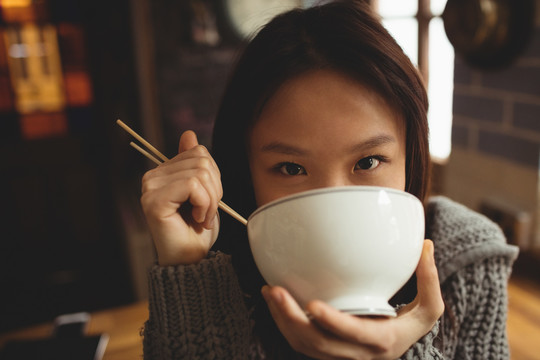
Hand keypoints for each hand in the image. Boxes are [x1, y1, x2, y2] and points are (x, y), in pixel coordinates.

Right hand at [140, 131, 222, 265]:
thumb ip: (195, 164)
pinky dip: (205, 204)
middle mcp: (152, 177)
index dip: (214, 175)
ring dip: (211, 199)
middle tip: (207, 212)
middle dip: (215, 188)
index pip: (198, 152)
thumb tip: (188, 134)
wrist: (190, 260)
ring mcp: (150, 188)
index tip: (209, 200)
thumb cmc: (196, 230)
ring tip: (203, 217)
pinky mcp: (154, 201)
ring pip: (200, 173)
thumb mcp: (204, 191)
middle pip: (201, 160)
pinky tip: (198, 219)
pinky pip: (192, 186)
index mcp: (163, 171)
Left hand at [261, 240, 443, 359]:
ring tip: (269, 292)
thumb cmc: (411, 325)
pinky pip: (300, 342)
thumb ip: (428, 277)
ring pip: (304, 346)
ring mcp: (337, 355)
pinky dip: (284, 323)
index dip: (333, 322)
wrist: (397, 350)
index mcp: (381, 341)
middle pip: (318, 344)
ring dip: (282, 320)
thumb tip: (427, 244)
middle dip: (292, 320)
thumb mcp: (429, 307)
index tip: (313, 305)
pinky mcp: (324, 351)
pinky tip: (274, 300)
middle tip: (276, 291)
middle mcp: (356, 354)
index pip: (354, 335)